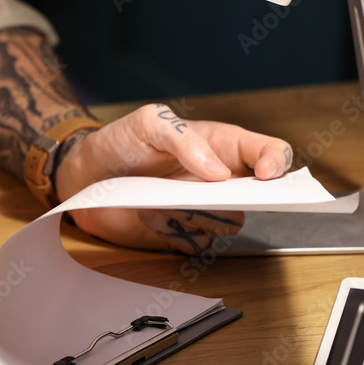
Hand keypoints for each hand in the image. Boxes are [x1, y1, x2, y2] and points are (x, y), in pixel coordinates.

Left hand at [54, 104, 292, 252]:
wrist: (86, 174)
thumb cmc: (120, 141)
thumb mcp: (148, 122)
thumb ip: (182, 137)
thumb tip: (218, 170)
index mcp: (220, 145)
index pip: (268, 152)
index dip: (277, 162)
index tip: (265, 173)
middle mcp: (219, 180)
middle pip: (260, 195)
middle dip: (250, 200)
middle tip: (218, 196)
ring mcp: (202, 208)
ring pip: (229, 222)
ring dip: (200, 213)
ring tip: (164, 199)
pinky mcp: (182, 232)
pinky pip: (197, 242)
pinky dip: (175, 231)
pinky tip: (150, 214)